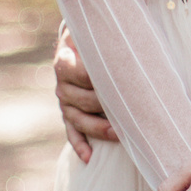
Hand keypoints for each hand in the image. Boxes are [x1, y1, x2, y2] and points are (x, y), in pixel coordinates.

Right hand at [55, 27, 116, 163]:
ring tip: (119, 135)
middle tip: (128, 110)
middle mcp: (62, 84)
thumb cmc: (94, 38)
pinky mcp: (68, 114)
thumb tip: (127, 36)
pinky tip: (89, 158)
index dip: (95, 78)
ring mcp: (64, 101)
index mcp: (65, 61)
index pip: (77, 73)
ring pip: (78, 120)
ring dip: (98, 129)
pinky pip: (72, 132)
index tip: (118, 80)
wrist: (78, 44)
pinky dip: (80, 145)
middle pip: (82, 100)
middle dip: (105, 106)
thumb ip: (104, 36)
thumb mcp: (93, 33)